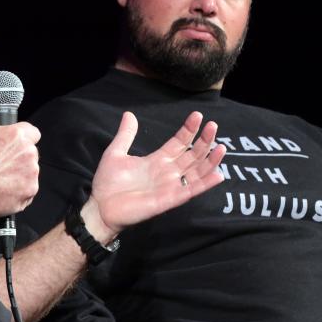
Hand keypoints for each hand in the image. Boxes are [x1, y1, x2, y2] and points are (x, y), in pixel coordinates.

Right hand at [0, 122, 40, 217]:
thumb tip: (1, 136)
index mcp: (16, 135)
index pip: (33, 132)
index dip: (26, 138)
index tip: (21, 144)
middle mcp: (28, 152)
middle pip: (31, 152)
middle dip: (20, 158)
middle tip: (4, 165)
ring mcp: (32, 172)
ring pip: (30, 171)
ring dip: (20, 174)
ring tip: (1, 179)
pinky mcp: (31, 189)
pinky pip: (29, 188)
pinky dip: (20, 190)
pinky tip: (4, 189)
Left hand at [84, 111, 225, 240]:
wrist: (100, 207)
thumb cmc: (108, 183)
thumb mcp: (115, 153)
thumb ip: (126, 135)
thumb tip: (129, 114)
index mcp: (157, 160)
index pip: (179, 143)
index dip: (189, 130)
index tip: (198, 116)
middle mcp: (167, 172)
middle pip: (192, 155)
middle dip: (204, 141)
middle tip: (213, 126)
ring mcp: (170, 186)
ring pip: (196, 172)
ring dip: (209, 161)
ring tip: (221, 147)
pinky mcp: (169, 200)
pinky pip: (190, 191)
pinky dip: (205, 184)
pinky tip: (218, 174)